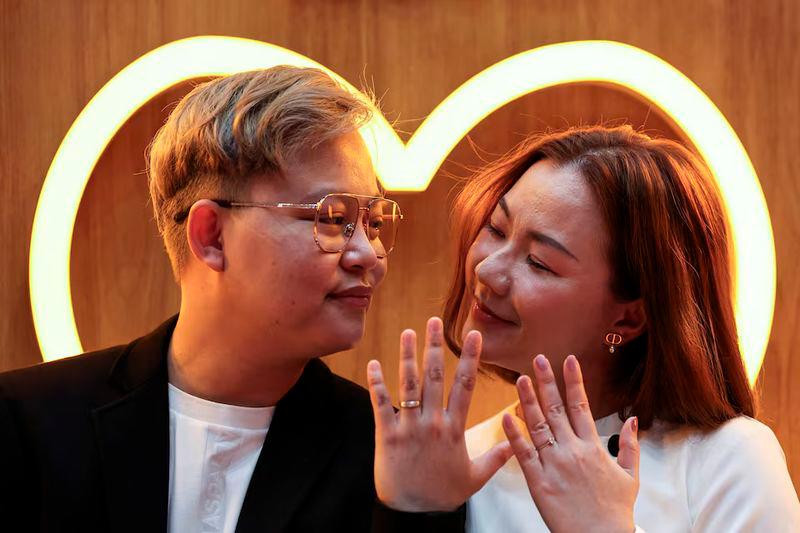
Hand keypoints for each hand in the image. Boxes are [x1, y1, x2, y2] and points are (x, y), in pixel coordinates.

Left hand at [367, 317, 512, 511]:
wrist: (414, 513)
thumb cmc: (443, 495)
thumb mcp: (475, 478)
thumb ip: (496, 457)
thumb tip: (516, 441)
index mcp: (454, 428)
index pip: (465, 386)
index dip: (471, 358)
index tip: (475, 335)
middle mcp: (432, 422)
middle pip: (435, 376)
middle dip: (435, 346)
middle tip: (433, 320)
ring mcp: (408, 427)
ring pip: (408, 385)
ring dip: (407, 356)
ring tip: (408, 332)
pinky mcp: (387, 434)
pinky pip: (380, 404)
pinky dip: (376, 383)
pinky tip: (374, 363)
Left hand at [502, 354, 638, 532]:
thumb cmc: (615, 511)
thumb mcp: (631, 476)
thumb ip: (630, 445)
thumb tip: (633, 420)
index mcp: (593, 447)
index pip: (581, 405)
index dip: (573, 381)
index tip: (568, 360)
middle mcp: (572, 450)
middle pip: (556, 409)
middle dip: (546, 382)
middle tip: (538, 359)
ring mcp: (553, 464)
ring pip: (537, 426)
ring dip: (527, 400)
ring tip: (520, 379)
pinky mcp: (538, 481)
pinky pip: (523, 453)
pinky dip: (514, 434)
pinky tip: (506, 416)